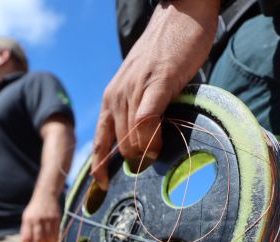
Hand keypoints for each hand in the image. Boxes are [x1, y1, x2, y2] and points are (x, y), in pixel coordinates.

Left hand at [20, 194, 60, 241]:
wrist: (46, 196)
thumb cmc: (34, 209)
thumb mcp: (26, 217)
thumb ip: (25, 230)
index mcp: (28, 219)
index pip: (28, 236)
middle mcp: (38, 219)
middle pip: (38, 237)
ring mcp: (48, 219)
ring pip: (48, 236)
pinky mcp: (56, 218)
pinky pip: (56, 232)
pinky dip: (55, 240)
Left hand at [91, 0, 219, 188]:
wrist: (181, 14)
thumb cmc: (167, 52)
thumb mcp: (145, 84)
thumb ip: (141, 110)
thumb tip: (147, 142)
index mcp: (112, 98)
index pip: (99, 139)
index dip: (98, 166)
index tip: (100, 186)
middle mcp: (117, 95)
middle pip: (118, 145)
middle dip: (133, 162)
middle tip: (151, 165)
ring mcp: (134, 89)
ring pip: (130, 137)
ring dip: (144, 153)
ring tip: (159, 155)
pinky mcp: (156, 83)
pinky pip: (145, 120)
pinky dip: (151, 138)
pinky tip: (159, 145)